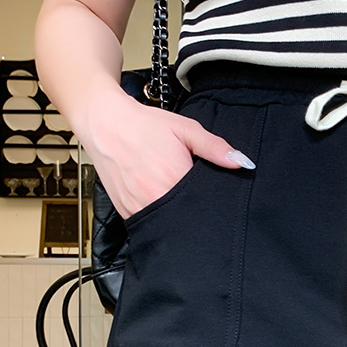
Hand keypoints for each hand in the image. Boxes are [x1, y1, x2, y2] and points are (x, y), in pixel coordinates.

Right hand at [76, 87, 255, 219]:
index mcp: (174, 180)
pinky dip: (159, 216)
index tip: (216, 198)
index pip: (205, 205)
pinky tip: (161, 200)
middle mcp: (155, 199)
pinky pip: (149, 222)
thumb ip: (215, 148)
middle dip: (197, 211)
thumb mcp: (186, 129)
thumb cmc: (144, 125)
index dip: (214, 203)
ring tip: (177, 197)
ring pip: (168, 224)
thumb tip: (242, 163)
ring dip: (177, 215)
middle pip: (188, 218)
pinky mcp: (126, 212)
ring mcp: (139, 209)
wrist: (103, 122)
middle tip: (196, 197)